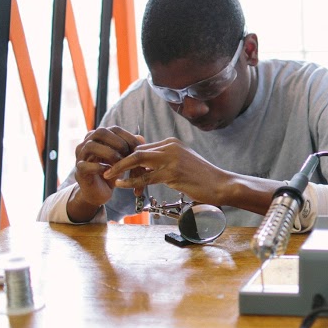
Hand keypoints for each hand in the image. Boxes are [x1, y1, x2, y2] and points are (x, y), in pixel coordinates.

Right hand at [69, 126, 144, 218]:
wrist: (99, 191)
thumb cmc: (112, 171)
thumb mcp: (124, 158)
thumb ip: (131, 147)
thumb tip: (141, 138)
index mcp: (98, 138)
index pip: (114, 129)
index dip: (128, 137)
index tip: (139, 149)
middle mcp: (87, 143)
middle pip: (100, 132)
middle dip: (118, 143)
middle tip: (128, 155)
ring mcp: (80, 156)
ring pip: (90, 146)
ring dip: (109, 154)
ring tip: (119, 164)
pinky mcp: (78, 170)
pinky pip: (85, 165)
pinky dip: (99, 167)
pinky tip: (109, 172)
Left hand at [103, 137, 224, 205]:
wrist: (221, 184)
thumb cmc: (203, 177)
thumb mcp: (183, 163)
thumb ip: (165, 161)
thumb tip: (146, 166)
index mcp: (172, 143)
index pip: (143, 147)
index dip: (128, 158)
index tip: (116, 166)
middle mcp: (171, 147)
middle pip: (137, 151)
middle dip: (120, 160)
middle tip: (106, 168)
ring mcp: (172, 159)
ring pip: (138, 160)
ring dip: (121, 169)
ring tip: (109, 176)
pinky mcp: (173, 173)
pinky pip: (146, 177)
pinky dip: (131, 181)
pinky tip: (122, 184)